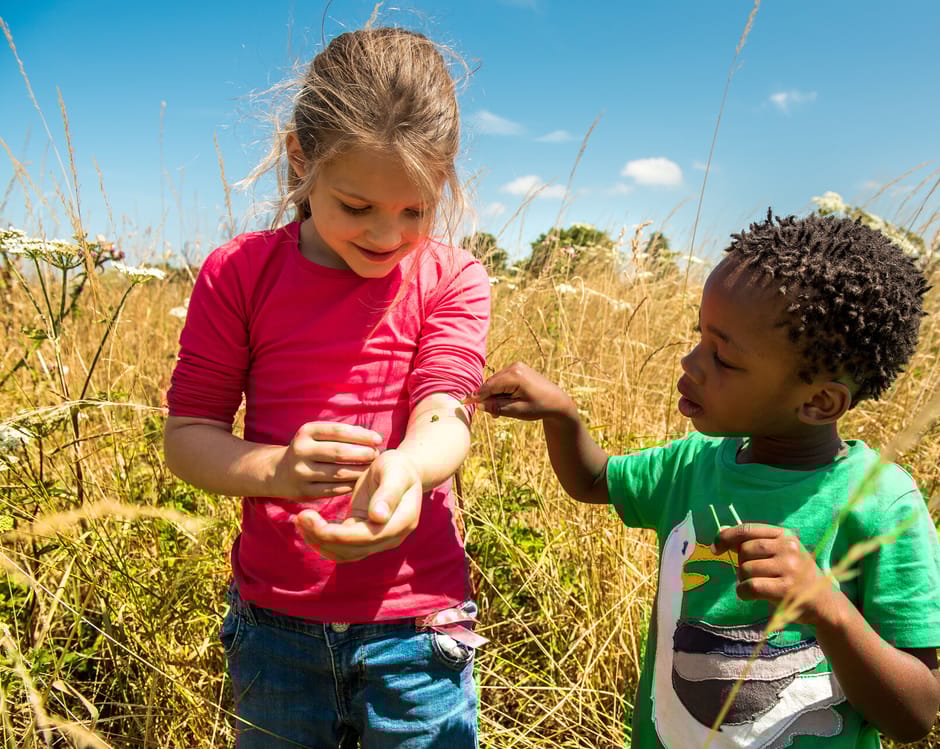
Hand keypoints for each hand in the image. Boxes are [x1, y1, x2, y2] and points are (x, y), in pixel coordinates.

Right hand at [273, 422, 381, 497]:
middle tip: (377, 455)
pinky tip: (359, 482)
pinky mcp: (303, 491)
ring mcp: (301, 472)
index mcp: (306, 431)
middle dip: (362, 454)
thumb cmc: (310, 449)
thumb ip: (342, 434)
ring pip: (337, 473)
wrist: (279, 471)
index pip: (339, 431)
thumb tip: (373, 437)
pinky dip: (349, 486)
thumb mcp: (318, 435)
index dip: (361, 435)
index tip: (378, 439)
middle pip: (339, 453)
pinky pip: (332, 490)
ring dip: (359, 471)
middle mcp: (301, 450)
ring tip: (371, 468)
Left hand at [294, 449, 421, 562]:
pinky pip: (341, 547)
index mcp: (402, 522)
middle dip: (323, 537)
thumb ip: (389, 493)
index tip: (313, 519)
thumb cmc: (398, 467)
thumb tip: (378, 517)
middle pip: (353, 550)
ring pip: (345, 553)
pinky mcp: (363, 535)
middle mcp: (391, 537)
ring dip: (319, 542)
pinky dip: (323, 540)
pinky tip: (307, 524)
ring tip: (300, 520)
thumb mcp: (395, 473)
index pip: (367, 537)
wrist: (401, 471)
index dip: (338, 534)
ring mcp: (377, 540)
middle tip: (300, 516)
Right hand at [463, 362, 575, 421]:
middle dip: (488, 399)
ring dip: (494, 396)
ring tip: (504, 410)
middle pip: (490, 384)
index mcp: (515, 376)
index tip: (464, 403)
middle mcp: (514, 367)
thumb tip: (479, 405)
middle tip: (494, 415)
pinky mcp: (517, 369)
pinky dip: (500, 391)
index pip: (489, 387)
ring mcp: (516, 366)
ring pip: (495, 382)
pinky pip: (501, 380)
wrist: (557, 401)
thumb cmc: (539, 407)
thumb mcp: (517, 411)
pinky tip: (507, 401)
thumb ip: (497, 407)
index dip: (476, 397)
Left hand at [714, 524, 838, 626]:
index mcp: (785, 535)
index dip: (726, 537)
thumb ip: (754, 543)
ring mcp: (789, 568)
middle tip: (752, 574)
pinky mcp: (786, 589)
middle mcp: (789, 548)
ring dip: (742, 580)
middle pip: (744, 550)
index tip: (715, 547)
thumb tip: (721, 532)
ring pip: (745, 568)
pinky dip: (743, 592)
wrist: (825, 603)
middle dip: (741, 563)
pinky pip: (750, 586)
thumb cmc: (796, 576)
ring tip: (756, 585)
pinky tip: (748, 595)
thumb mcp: (780, 553)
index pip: (747, 529)